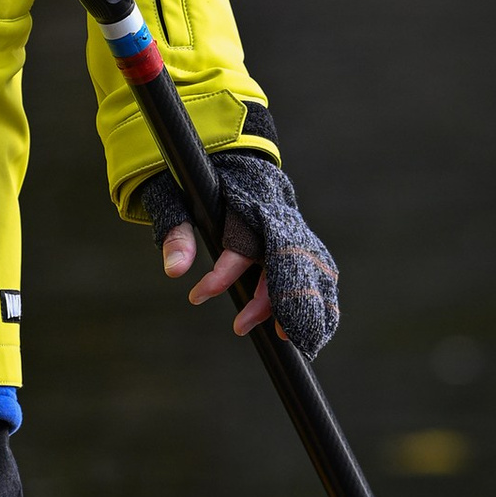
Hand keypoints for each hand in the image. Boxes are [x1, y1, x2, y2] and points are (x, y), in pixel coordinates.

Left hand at [144, 154, 339, 357]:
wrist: (235, 159)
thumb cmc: (205, 183)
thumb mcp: (179, 200)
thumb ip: (179, 233)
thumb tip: (174, 271)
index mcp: (247, 207)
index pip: (240, 246)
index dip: (222, 274)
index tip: (196, 296)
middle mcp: (277, 219)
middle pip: (281, 262)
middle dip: (267, 299)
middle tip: (240, 327)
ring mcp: (295, 230)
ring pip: (307, 269)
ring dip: (299, 305)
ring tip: (286, 338)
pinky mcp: (304, 240)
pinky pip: (320, 272)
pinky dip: (321, 300)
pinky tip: (315, 329)